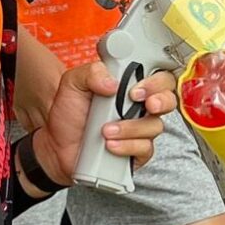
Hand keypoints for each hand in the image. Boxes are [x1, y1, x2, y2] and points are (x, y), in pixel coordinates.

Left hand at [33, 55, 173, 186]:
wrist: (56, 145)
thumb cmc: (69, 114)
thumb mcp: (73, 84)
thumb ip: (91, 73)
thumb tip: (113, 83)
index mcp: (129, 86)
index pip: (158, 77)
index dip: (157, 81)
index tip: (137, 88)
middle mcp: (139, 107)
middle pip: (169, 100)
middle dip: (160, 100)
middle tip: (140, 103)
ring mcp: (140, 130)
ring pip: (155, 126)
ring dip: (131, 128)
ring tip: (105, 130)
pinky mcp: (136, 152)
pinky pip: (145, 149)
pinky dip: (128, 147)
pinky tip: (110, 146)